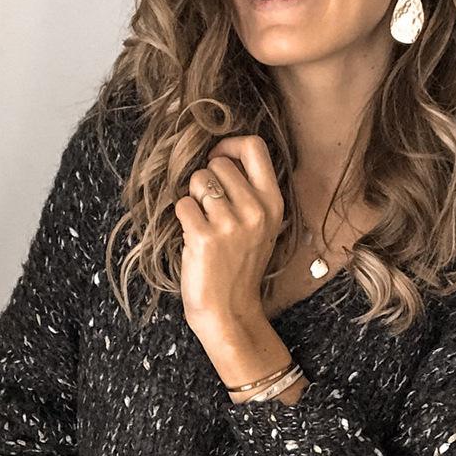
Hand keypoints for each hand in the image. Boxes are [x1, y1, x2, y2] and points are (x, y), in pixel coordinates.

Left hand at [173, 135, 284, 330]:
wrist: (229, 310)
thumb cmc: (238, 267)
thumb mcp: (259, 226)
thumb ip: (250, 190)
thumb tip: (220, 153)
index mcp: (273, 203)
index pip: (254, 146)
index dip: (228, 145)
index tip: (217, 159)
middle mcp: (256, 210)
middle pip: (218, 163)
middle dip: (206, 180)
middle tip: (210, 210)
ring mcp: (231, 223)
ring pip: (198, 181)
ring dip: (193, 199)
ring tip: (203, 225)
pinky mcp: (205, 236)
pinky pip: (182, 204)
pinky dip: (182, 217)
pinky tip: (193, 237)